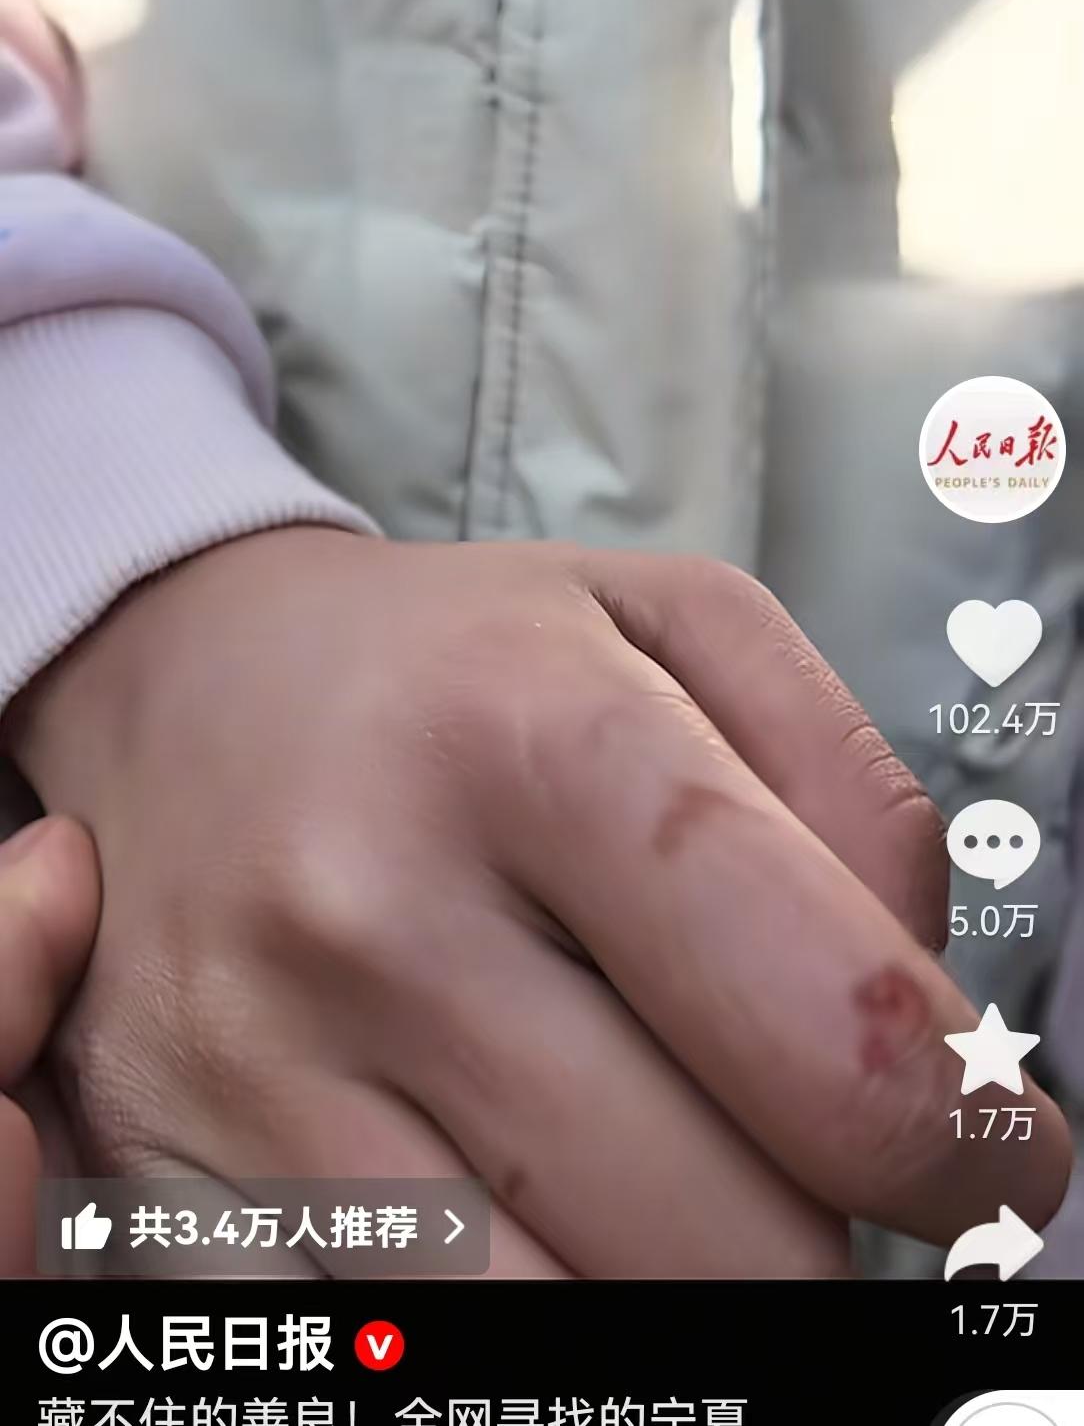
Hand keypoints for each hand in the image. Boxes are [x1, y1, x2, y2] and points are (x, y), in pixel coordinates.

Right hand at [7, 531, 1070, 1274]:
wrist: (184, 686)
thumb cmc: (453, 662)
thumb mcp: (674, 619)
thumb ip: (855, 789)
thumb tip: (926, 1027)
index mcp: (528, 733)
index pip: (823, 1025)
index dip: (961, 1137)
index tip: (992, 1156)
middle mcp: (371, 912)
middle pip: (724, 1240)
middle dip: (823, 1229)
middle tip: (809, 1158)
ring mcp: (253, 1071)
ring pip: (577, 1340)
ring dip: (678, 1287)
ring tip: (671, 1176)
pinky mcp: (172, 1181)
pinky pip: (415, 1352)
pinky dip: (527, 1302)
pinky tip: (525, 1202)